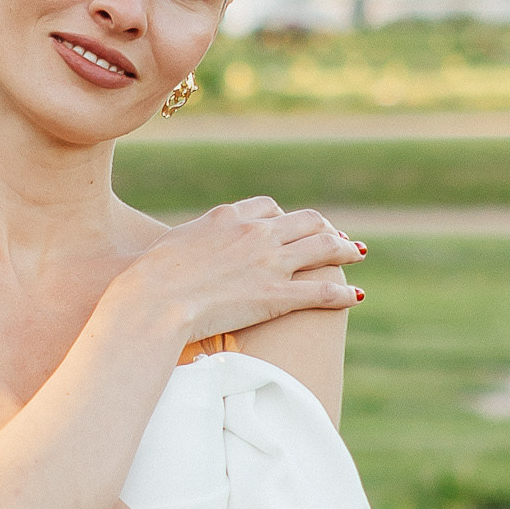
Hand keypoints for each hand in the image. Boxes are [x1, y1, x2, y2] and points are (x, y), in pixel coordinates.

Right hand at [106, 196, 364, 350]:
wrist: (155, 300)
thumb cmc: (151, 277)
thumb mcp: (173, 244)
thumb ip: (194, 240)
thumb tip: (189, 247)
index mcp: (229, 217)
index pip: (268, 208)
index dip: (283, 217)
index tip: (289, 227)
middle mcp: (256, 233)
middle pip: (305, 221)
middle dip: (324, 228)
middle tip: (335, 237)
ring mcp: (270, 263)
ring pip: (323, 247)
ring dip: (345, 249)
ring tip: (358, 253)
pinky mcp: (278, 295)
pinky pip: (322, 290)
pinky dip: (343, 293)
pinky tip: (356, 296)